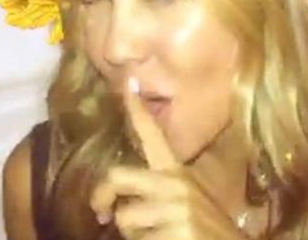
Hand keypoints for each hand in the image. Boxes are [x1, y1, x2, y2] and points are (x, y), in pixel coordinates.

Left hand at [90, 81, 247, 239]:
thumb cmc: (206, 232)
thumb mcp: (187, 203)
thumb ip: (158, 194)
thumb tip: (116, 205)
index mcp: (178, 174)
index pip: (154, 136)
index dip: (138, 110)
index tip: (128, 84)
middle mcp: (177, 185)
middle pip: (117, 175)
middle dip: (102, 196)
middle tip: (101, 213)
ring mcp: (178, 208)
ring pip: (124, 219)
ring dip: (132, 235)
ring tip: (156, 236)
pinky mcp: (179, 231)